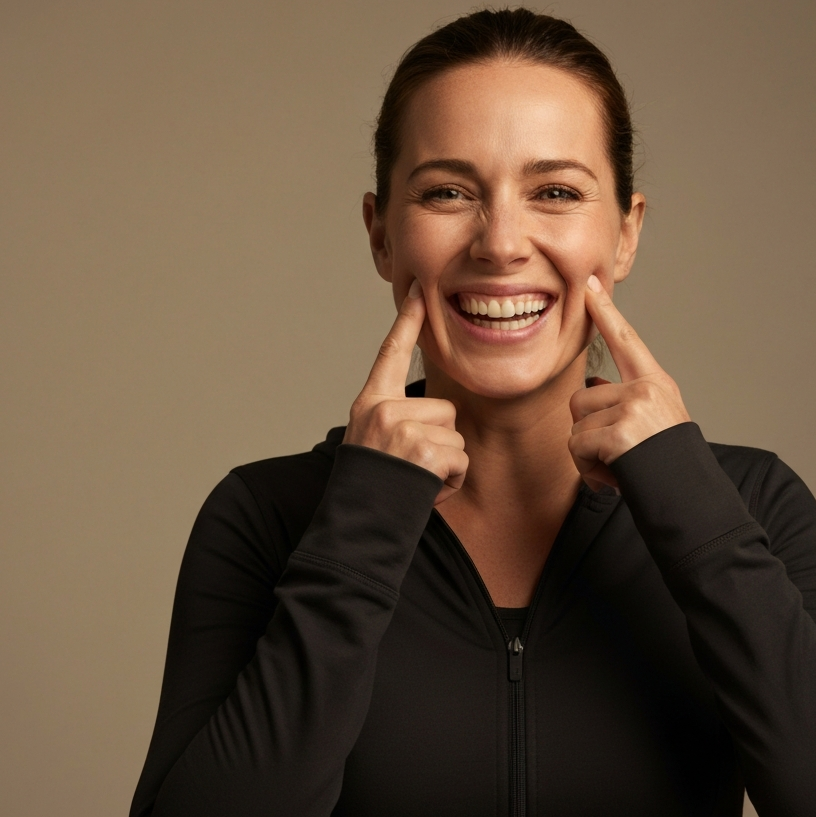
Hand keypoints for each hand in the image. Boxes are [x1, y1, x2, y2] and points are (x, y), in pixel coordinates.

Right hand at [343, 281, 467, 502]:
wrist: (354, 526)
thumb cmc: (369, 491)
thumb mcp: (372, 445)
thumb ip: (397, 421)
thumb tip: (437, 417)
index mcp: (370, 404)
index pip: (391, 354)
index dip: (407, 322)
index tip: (419, 291)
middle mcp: (382, 409)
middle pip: (443, 410)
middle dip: (438, 443)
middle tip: (408, 468)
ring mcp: (401, 428)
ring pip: (454, 437)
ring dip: (444, 466)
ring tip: (413, 482)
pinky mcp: (421, 449)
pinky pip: (460, 460)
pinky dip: (451, 483)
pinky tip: (424, 493)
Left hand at [568, 275, 690, 491]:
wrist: (691, 500)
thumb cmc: (670, 470)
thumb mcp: (654, 427)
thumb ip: (624, 405)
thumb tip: (591, 390)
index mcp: (656, 384)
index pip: (626, 341)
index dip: (605, 313)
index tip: (590, 287)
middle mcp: (646, 389)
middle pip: (580, 401)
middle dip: (587, 435)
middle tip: (619, 457)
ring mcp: (634, 408)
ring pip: (575, 427)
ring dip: (587, 456)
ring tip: (619, 468)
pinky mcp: (620, 431)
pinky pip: (577, 447)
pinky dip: (588, 470)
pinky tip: (615, 479)